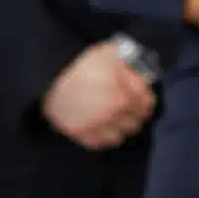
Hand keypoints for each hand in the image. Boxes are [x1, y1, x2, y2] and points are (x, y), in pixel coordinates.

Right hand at [41, 40, 155, 149]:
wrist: (50, 79)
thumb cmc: (82, 64)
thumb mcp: (111, 54)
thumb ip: (131, 63)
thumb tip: (143, 71)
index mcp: (125, 93)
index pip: (147, 105)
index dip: (146, 100)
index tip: (142, 99)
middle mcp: (114, 113)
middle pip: (137, 122)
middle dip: (136, 114)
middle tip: (130, 108)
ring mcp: (98, 126)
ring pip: (122, 135)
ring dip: (122, 127)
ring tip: (117, 119)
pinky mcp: (82, 135)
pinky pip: (103, 143)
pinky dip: (106, 137)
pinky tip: (103, 127)